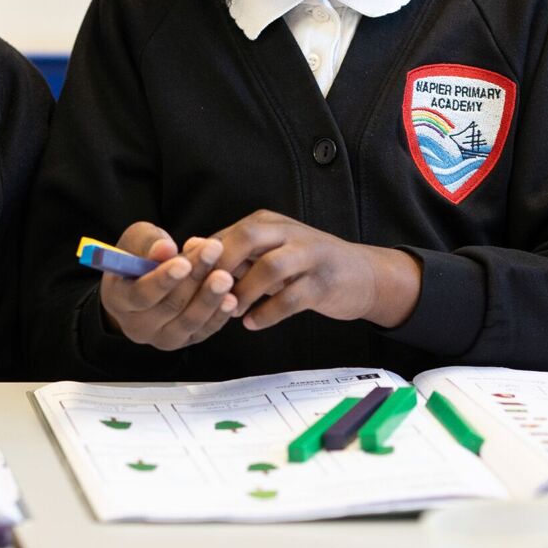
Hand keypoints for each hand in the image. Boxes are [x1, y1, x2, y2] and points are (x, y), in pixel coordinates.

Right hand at [98, 222, 237, 350]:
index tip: (184, 262)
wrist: (146, 282)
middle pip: (169, 306)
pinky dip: (218, 316)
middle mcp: (137, 326)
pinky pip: (203, 331)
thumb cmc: (139, 256)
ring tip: (225, 276)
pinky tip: (231, 299)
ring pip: (188, 321)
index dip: (163, 279)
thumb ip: (149, 244)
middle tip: (214, 251)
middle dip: (194, 278)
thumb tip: (165, 249)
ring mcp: (161, 337)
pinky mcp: (185, 340)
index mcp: (118, 299)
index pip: (140, 294)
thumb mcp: (136, 242)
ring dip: (209, 298)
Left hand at [210, 210, 422, 330]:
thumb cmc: (305, 265)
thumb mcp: (270, 252)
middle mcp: (289, 233)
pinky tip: (252, 323)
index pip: (229, 233)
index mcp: (270, 223)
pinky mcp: (323, 282)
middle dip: (222, 265)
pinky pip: (292, 298)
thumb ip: (236, 254)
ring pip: (270, 267)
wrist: (361, 274)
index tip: (186, 282)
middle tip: (206, 293)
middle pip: (248, 237)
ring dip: (245, 292)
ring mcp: (309, 256)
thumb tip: (191, 251)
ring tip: (231, 311)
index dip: (204, 257)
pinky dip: (268, 313)